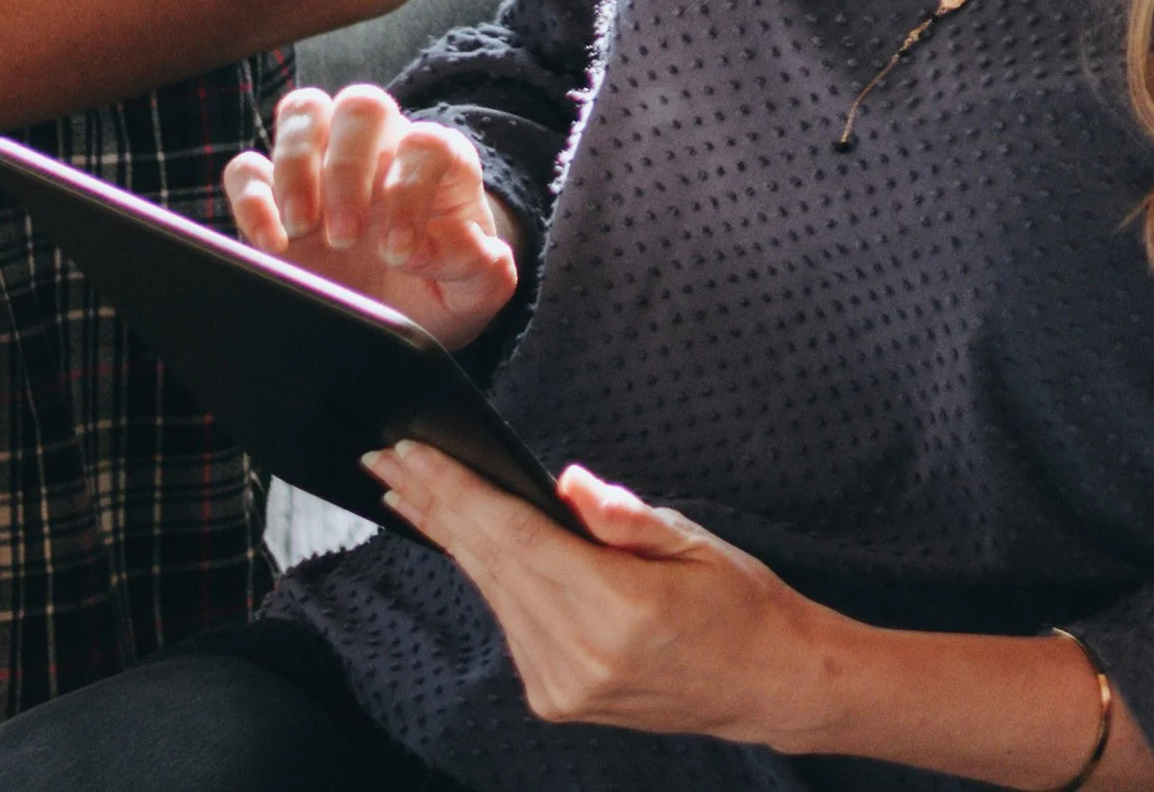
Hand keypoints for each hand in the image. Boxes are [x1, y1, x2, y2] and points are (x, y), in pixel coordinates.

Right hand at [225, 84, 520, 350]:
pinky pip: (248, 166)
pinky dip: (251, 197)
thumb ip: (483, 268)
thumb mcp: (475, 290)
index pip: (426, 144)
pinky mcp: (276, 196)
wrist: (400, 312)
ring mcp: (324, 166)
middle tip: (345, 235)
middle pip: (362, 105)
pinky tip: (270, 244)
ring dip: (295, 165)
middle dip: (348, 167)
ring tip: (301, 229)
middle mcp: (380, 150)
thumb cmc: (440, 288)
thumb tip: (462, 246)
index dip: (410, 192)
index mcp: (436, 163)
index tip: (398, 252)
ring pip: (304, 111)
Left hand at [370, 441, 1153, 782]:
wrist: (767, 683)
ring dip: (452, 537)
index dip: (456, 491)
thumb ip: (620, 516)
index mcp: (613, 611)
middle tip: (386, 459)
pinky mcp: (555, 698)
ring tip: (413, 489)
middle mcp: (576, 657)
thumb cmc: (741, 603)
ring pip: (491, 591)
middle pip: (487, 563)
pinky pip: (509, 619)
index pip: (513, 537)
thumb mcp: (691, 540)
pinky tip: (465, 538)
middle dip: (435, 506)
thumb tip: (563, 483)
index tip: (412, 454)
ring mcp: (560, 685)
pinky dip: (485, 573)